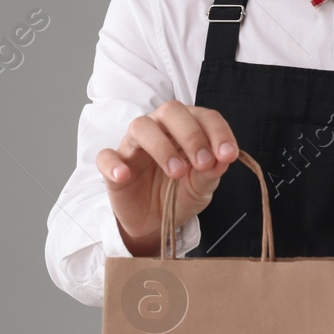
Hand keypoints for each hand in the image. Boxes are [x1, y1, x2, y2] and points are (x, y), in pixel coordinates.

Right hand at [96, 101, 238, 255]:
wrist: (155, 222)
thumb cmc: (180, 195)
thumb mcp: (201, 188)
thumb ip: (211, 173)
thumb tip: (222, 159)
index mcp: (186, 128)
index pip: (203, 116)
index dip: (218, 132)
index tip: (228, 155)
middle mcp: (159, 128)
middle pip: (171, 111)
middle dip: (191, 134)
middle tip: (204, 162)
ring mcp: (134, 145)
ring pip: (141, 126)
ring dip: (161, 146)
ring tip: (176, 172)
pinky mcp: (114, 165)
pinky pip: (106, 156)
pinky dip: (114, 164)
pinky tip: (125, 175)